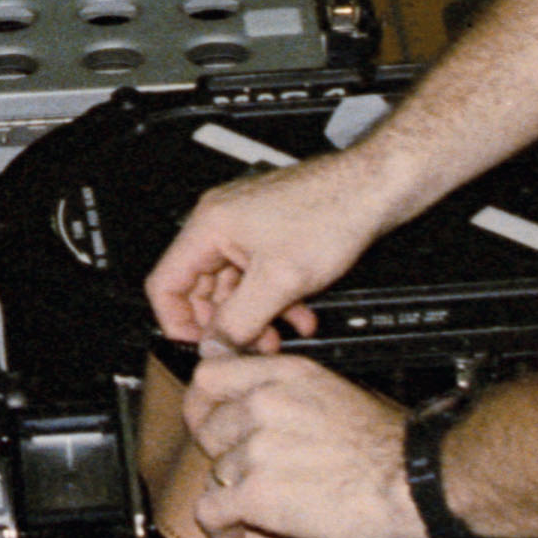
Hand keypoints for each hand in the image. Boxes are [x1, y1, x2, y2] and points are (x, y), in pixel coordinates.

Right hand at [144, 151, 388, 351]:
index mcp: (210, 226)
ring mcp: (246, 229)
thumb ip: (240, 320)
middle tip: (247, 347)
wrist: (371, 189)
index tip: (201, 346)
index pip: (165, 283)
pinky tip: (298, 317)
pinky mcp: (270, 235)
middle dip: (225, 323)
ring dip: (254, 317)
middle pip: (200, 288)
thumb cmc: (331, 211)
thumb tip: (214, 347)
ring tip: (279, 338)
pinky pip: (258, 277)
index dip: (178, 322)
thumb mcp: (279, 281)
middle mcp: (222, 224)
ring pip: (233, 287)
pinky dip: (274, 301)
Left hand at [185, 350, 419, 537]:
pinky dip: (217, 526)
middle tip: (241, 467)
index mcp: (286, 376)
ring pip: (215, 470)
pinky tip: (233, 532)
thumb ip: (287, 386)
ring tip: (254, 503)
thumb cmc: (391, 445)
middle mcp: (266, 404)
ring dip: (232, 489)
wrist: (416, 481)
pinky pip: (209, 510)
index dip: (203, 401)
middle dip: (222, 451)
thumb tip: (256, 388)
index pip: (209, 375)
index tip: (206, 417)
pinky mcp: (258, 494)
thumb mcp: (335, 390)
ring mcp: (258, 448)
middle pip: (207, 426)